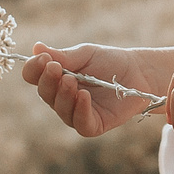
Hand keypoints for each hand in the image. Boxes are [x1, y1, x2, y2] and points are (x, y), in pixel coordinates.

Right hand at [23, 42, 173, 137]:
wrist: (139, 72)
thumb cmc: (110, 62)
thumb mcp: (86, 54)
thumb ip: (63, 56)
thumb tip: (36, 49)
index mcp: (56, 78)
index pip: (34, 77)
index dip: (34, 69)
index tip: (43, 59)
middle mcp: (62, 97)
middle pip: (45, 93)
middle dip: (48, 80)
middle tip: (55, 68)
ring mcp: (77, 112)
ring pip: (61, 109)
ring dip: (63, 95)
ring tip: (71, 80)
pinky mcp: (94, 124)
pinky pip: (81, 123)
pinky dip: (80, 110)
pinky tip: (83, 96)